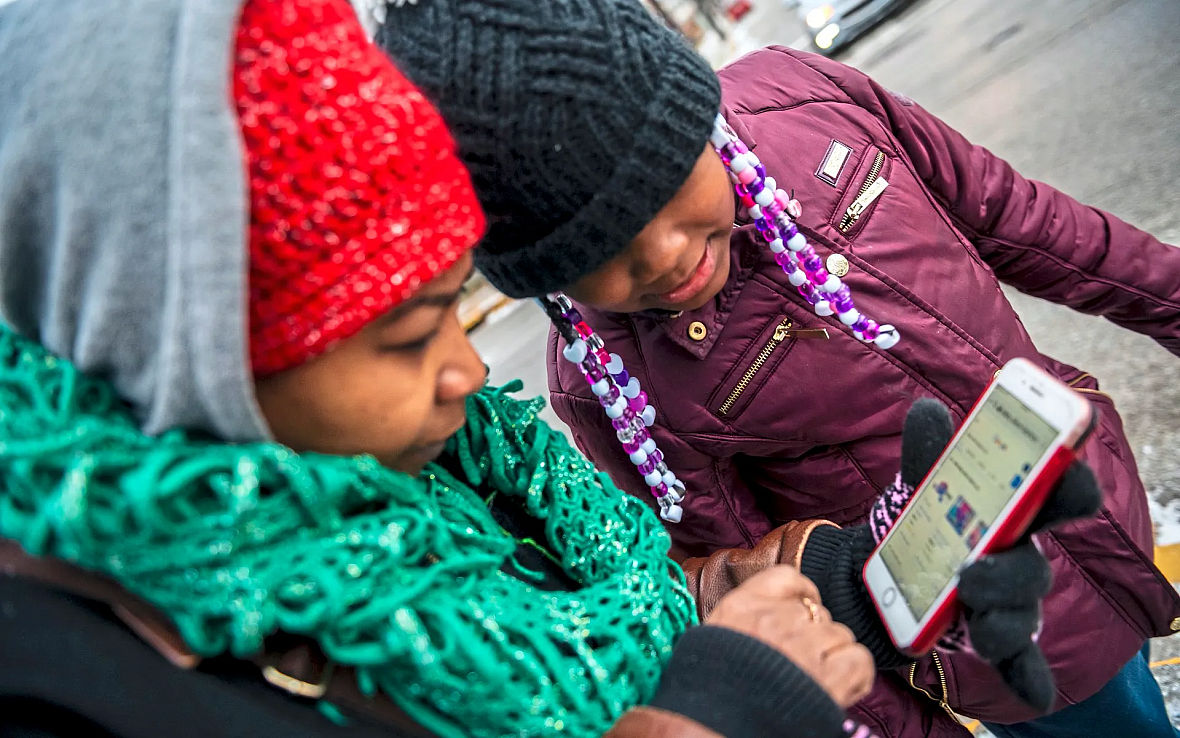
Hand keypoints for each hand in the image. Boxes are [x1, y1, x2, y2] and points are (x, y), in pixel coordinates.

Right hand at [705, 565, 874, 707]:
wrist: (711, 726)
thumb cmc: (709, 690)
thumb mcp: (711, 639)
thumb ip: (740, 619)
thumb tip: (765, 615)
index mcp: (741, 607)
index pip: (786, 577)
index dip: (802, 591)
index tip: (803, 603)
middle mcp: (774, 620)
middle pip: (815, 610)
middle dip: (812, 632)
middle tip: (801, 657)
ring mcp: (802, 647)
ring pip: (839, 633)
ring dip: (832, 653)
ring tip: (817, 674)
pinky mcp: (827, 679)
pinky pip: (858, 658)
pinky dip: (856, 672)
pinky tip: (842, 682)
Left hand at [801, 398, 1101, 712]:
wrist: (888, 570)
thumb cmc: (923, 522)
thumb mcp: (921, 487)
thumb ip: (929, 453)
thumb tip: (928, 411)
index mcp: (1011, 514)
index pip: (1056, 499)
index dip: (1070, 488)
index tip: (1071, 477)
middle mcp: (1017, 558)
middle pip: (1033, 565)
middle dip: (1010, 570)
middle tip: (972, 571)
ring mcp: (1005, 601)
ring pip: (1021, 612)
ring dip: (1001, 615)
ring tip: (966, 603)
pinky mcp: (988, 635)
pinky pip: (1018, 661)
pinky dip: (1028, 677)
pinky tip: (1035, 697)